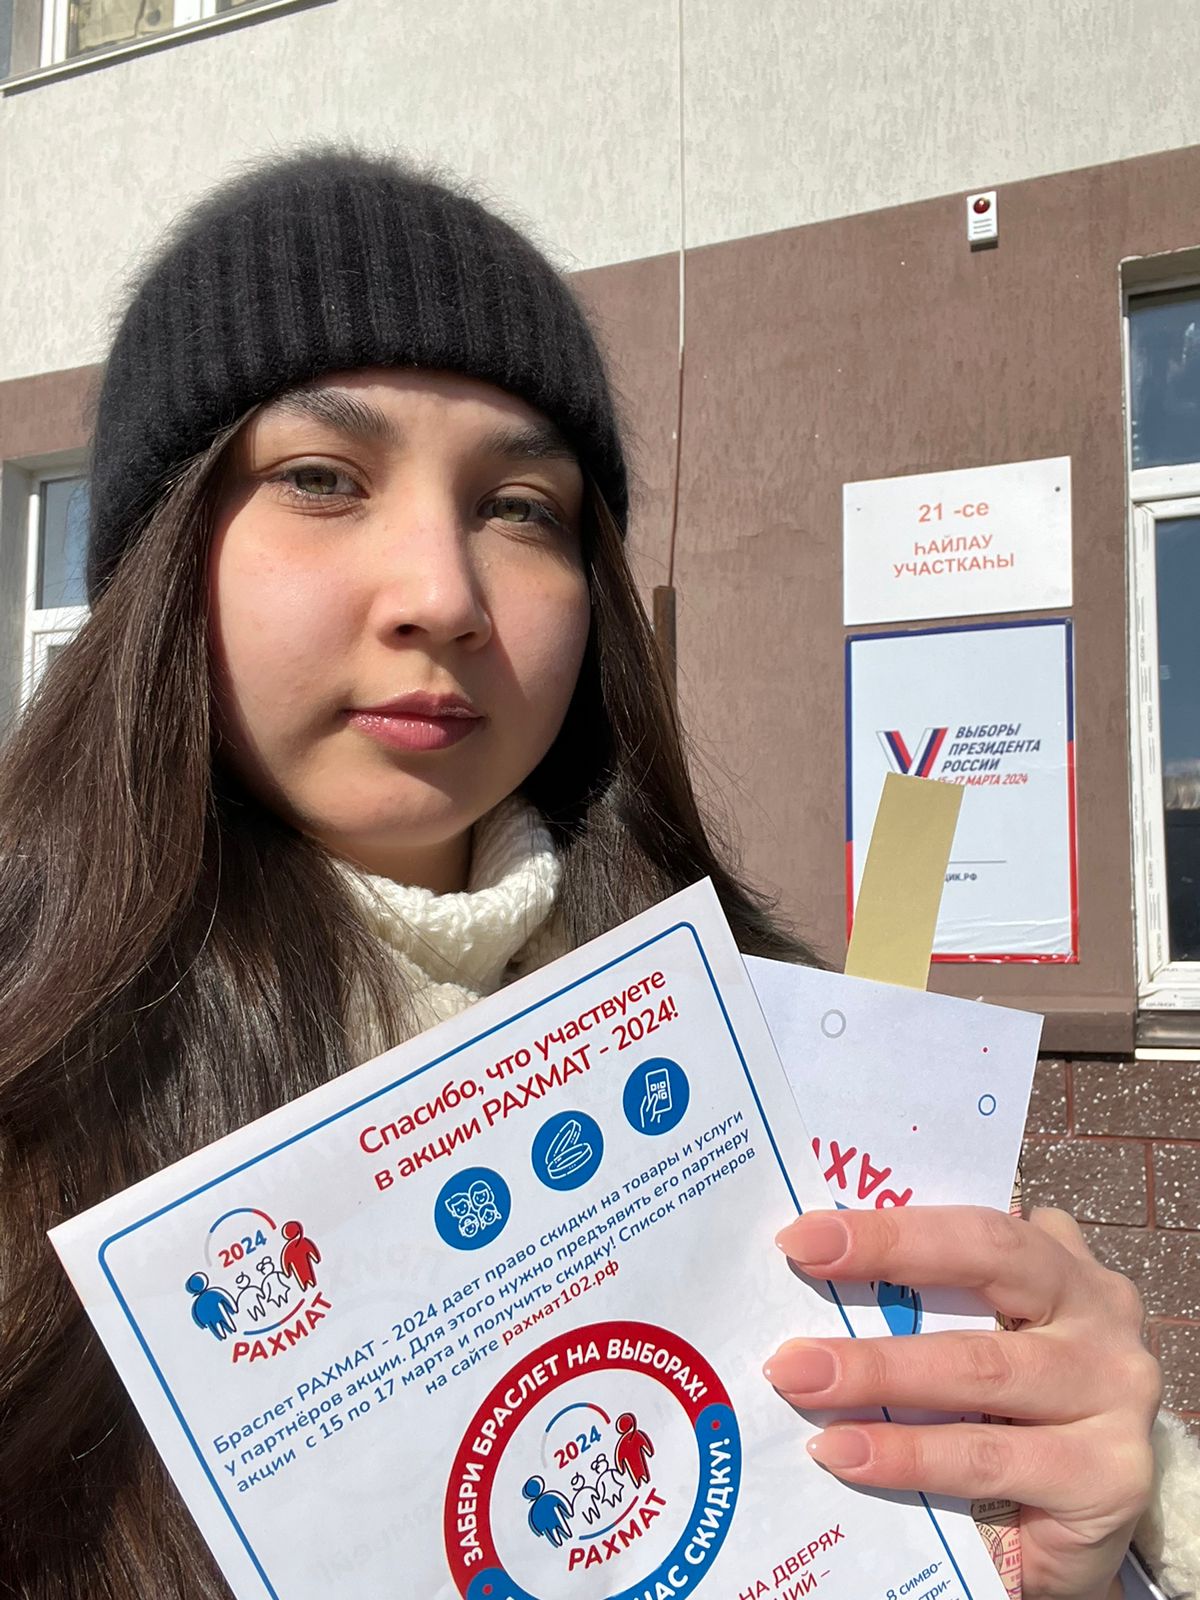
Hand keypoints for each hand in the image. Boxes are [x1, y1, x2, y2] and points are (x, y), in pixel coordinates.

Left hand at [765, 1205, 1160, 1599]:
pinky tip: (846, 1454)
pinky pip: (988, 1459)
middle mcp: (1099, 1311)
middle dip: (884, 1260)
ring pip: (981, 1367)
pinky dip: (908, 1456)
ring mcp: (1113, 1391)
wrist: (1087, 1517)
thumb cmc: (1015, 1406)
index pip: (974, 1225)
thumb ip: (929, 1296)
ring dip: (878, 1371)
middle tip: (795, 1271)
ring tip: (800, 1380)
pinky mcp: (1110, 1475)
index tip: (802, 1236)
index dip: (890, 1226)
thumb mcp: (985, 1333)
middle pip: (989, 1263)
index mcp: (1062, 1260)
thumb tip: (813, 1264)